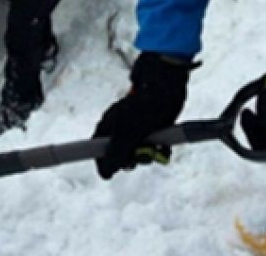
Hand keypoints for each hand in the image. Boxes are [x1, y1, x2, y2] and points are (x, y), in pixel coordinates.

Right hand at [94, 52, 195, 179]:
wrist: (166, 89)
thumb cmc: (142, 109)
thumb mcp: (125, 135)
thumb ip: (114, 156)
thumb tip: (104, 174)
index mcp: (107, 127)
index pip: (99, 151)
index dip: (106, 162)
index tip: (114, 171)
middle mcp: (121, 129)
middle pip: (121, 156)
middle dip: (131, 159)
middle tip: (138, 156)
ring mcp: (137, 130)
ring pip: (139, 154)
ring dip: (148, 155)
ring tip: (155, 148)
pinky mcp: (153, 130)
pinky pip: (154, 149)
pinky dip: (159, 151)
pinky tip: (164, 147)